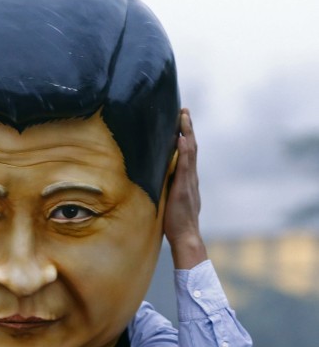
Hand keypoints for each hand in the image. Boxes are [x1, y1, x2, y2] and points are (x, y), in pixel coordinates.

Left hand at [164, 109, 207, 268]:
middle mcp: (190, 177)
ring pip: (190, 152)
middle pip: (191, 147)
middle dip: (187, 128)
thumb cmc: (175, 222)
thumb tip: (154, 180)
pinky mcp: (184, 187)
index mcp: (187, 179)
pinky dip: (185, 151)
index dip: (185, 136)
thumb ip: (165, 188)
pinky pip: (185, 165)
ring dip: (187, 133)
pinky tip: (181, 138)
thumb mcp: (169, 200)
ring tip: (183, 116)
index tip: (180, 120)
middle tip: (184, 110)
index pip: (187, 153)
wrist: (186, 236)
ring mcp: (189, 181)